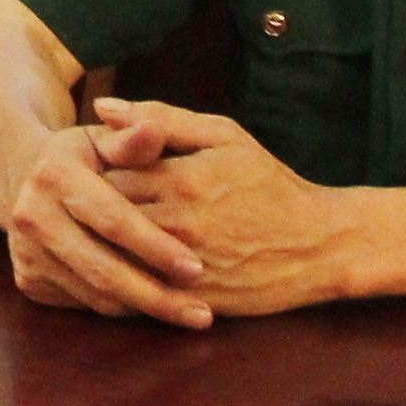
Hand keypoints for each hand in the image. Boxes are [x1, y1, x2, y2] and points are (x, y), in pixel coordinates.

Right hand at [0, 106, 215, 325]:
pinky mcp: (27, 280)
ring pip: (95, 295)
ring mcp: (26, 253)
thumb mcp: (105, 140)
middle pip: (103, 269)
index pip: (113, 220)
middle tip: (202, 314)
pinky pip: (83, 304)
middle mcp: (32, 216)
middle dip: (157, 296)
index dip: (156, 246)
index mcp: (54, 175)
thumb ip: (133, 139)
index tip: (197, 268)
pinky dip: (121, 308)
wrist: (25, 178)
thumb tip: (153, 128)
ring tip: (187, 312)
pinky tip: (151, 305)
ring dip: (144, 308)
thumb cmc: (84, 158)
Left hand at [93, 99, 372, 315]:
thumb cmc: (268, 184)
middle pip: (102, 214)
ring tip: (99, 231)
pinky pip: (132, 291)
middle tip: (89, 201)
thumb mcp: (224, 136)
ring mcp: (181, 266)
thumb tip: (102, 107)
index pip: (104, 170)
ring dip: (101, 243)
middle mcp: (176, 223)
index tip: (95, 168)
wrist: (317, 246)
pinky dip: (119, 277)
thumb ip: (161, 118)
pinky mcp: (187, 299)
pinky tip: (119, 263)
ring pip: (112, 253)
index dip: (95, 169)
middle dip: (92, 207)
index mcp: (180, 178)